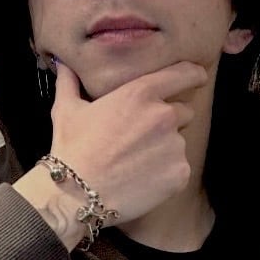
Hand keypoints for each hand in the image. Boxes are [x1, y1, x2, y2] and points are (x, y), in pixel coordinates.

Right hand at [48, 60, 207, 225]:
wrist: (76, 195)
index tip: (197, 78)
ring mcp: (175, 146)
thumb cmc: (71, 149)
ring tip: (136, 162)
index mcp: (141, 93)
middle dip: (169, 121)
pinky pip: (180, 168)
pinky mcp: (180, 173)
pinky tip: (142, 180)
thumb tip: (62, 64)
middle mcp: (164, 116)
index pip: (185, 74)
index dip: (193, 75)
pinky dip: (166, 174)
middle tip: (142, 137)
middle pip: (184, 112)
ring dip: (165, 149)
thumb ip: (69, 82)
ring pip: (179, 143)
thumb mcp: (66, 109)